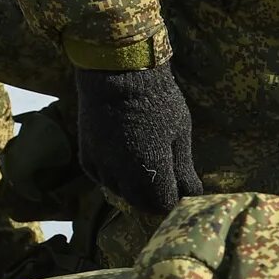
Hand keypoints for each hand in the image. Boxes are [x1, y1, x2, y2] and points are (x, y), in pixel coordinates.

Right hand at [73, 61, 201, 215]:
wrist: (118, 74)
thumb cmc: (158, 102)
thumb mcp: (180, 135)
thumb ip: (183, 170)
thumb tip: (192, 194)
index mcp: (150, 170)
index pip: (163, 205)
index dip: (173, 199)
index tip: (179, 187)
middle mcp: (122, 173)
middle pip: (140, 203)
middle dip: (154, 196)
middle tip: (164, 179)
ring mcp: (101, 165)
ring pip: (119, 192)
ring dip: (132, 186)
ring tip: (143, 165)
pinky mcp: (86, 155)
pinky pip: (101, 178)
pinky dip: (113, 175)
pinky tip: (122, 159)